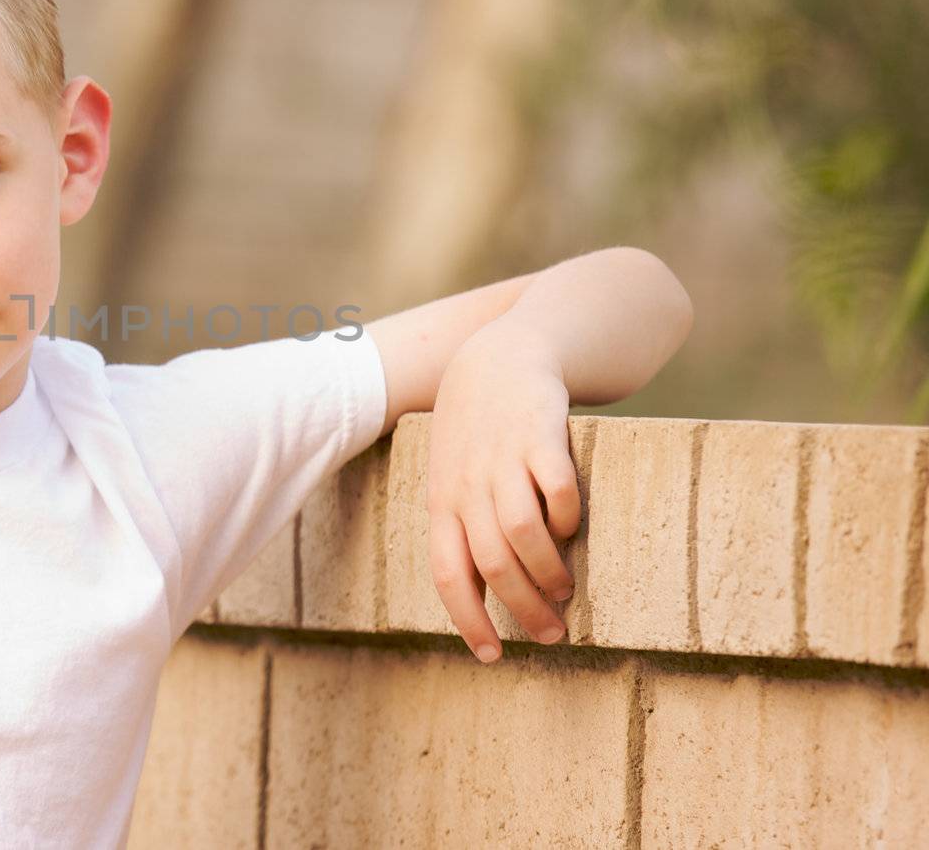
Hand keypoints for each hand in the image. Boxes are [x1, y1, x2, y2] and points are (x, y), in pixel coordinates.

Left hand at [424, 317, 582, 662]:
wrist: (498, 360)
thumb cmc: (477, 435)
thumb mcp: (454, 479)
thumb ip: (465, 529)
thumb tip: (483, 596)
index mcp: (443, 502)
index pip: (448, 574)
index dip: (469, 619)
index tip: (493, 657)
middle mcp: (468, 485)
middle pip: (493, 564)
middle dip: (524, 610)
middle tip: (551, 633)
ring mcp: (502, 459)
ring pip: (521, 534)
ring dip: (547, 571)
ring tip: (565, 589)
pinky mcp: (540, 434)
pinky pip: (556, 488)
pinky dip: (567, 516)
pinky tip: (573, 527)